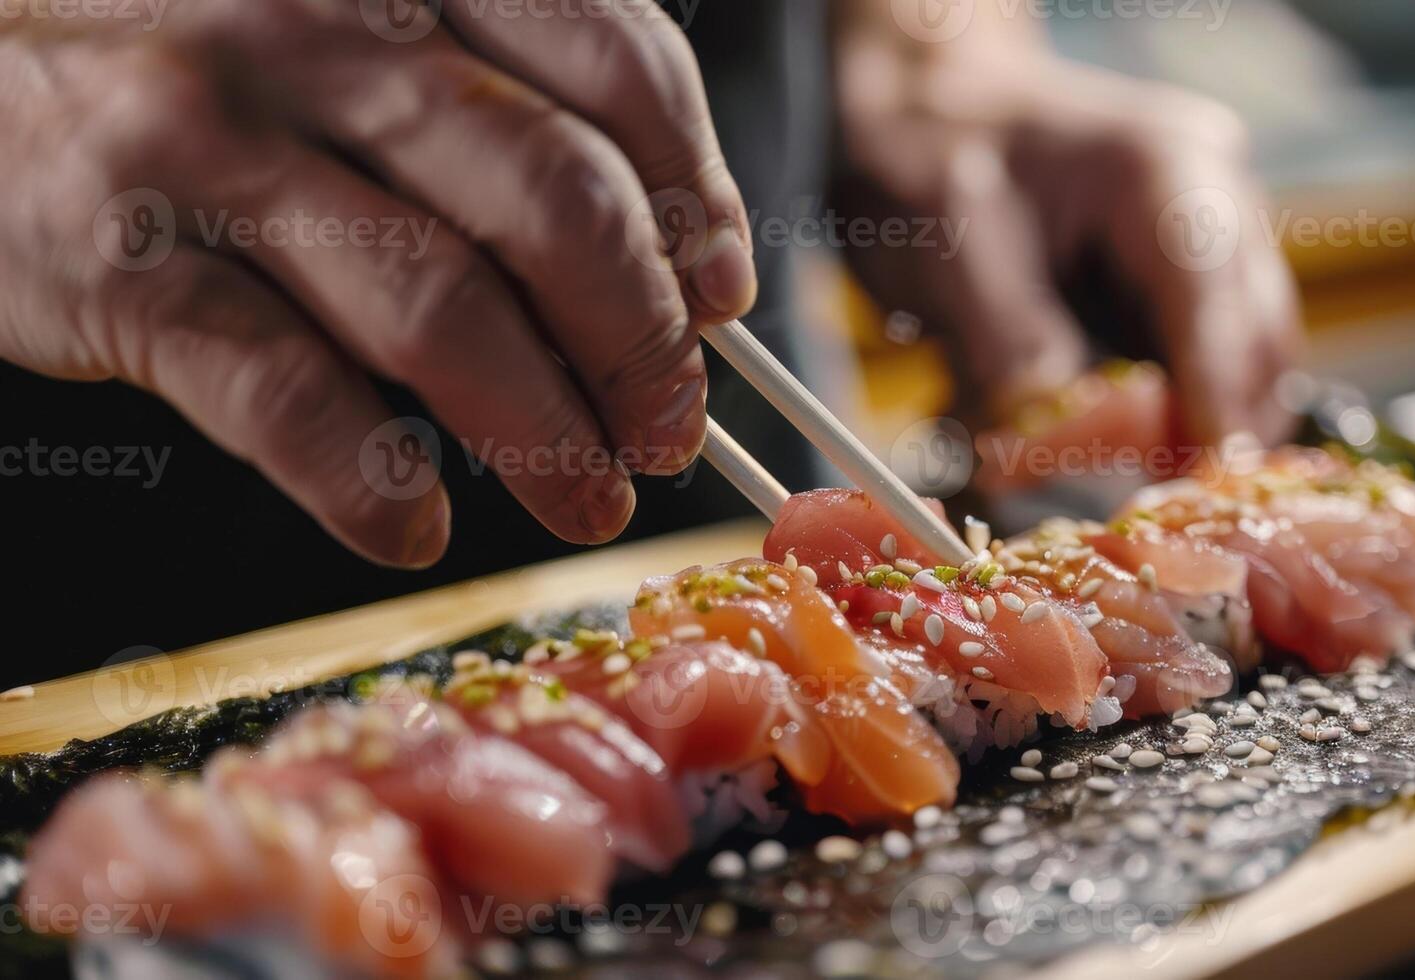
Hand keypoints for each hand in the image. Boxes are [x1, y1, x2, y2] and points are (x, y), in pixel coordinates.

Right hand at [0, 0, 756, 565]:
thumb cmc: (198, 64)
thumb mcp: (354, 35)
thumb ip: (495, 111)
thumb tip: (676, 265)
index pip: (616, 60)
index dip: (698, 197)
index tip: (724, 298)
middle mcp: (321, 31)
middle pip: (554, 199)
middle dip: (641, 340)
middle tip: (667, 430)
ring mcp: (213, 143)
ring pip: (440, 307)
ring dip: (544, 434)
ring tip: (586, 502)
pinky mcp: (120, 264)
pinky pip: (283, 394)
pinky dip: (370, 481)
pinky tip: (413, 528)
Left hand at [832, 10, 1300, 450]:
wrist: (919, 107)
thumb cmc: (928, 151)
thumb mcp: (950, 246)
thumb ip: (1008, 345)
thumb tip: (1042, 451)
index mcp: (1171, 172)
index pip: (1219, 302)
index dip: (1213, 400)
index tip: (1197, 483)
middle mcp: (1216, 206)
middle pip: (1256, 347)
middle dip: (1206, 433)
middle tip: (1137, 509)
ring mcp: (1210, 249)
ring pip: (1238, 372)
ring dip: (1179, 435)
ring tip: (1102, 480)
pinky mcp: (1181, 292)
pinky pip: (1195, 372)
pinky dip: (1154, 419)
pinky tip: (1092, 446)